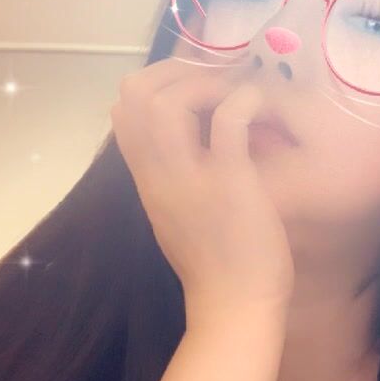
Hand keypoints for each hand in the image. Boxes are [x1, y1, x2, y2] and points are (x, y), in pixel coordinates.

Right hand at [110, 58, 295, 329]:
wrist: (234, 308)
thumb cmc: (217, 266)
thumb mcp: (179, 218)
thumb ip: (174, 182)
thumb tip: (186, 148)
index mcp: (149, 181)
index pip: (123, 114)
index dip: (154, 85)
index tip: (192, 88)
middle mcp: (159, 176)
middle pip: (132, 98)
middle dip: (171, 72)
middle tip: (211, 79)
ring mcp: (190, 179)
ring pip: (164, 104)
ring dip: (201, 83)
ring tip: (230, 92)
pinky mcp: (229, 183)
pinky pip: (227, 122)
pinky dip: (242, 100)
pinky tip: (256, 105)